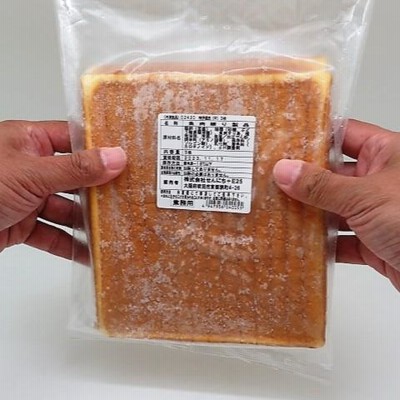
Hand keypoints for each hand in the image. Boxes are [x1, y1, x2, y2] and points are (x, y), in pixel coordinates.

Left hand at [0, 120, 125, 258]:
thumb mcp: (31, 173)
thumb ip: (76, 168)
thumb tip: (117, 157)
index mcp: (29, 141)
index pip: (74, 139)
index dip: (102, 148)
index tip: (130, 158)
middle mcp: (30, 167)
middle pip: (75, 176)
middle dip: (100, 189)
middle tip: (132, 197)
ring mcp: (25, 197)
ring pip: (65, 208)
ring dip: (87, 222)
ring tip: (117, 229)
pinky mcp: (19, 225)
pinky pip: (50, 234)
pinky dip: (69, 245)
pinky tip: (90, 255)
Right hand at [273, 120, 399, 290]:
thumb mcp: (366, 196)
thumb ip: (322, 186)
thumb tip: (284, 171)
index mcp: (387, 154)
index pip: (344, 135)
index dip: (314, 137)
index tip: (282, 141)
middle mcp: (380, 180)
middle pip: (333, 174)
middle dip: (303, 180)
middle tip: (269, 179)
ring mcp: (376, 212)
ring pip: (333, 208)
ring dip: (308, 214)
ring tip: (275, 210)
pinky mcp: (373, 242)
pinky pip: (340, 239)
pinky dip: (321, 244)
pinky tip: (299, 244)